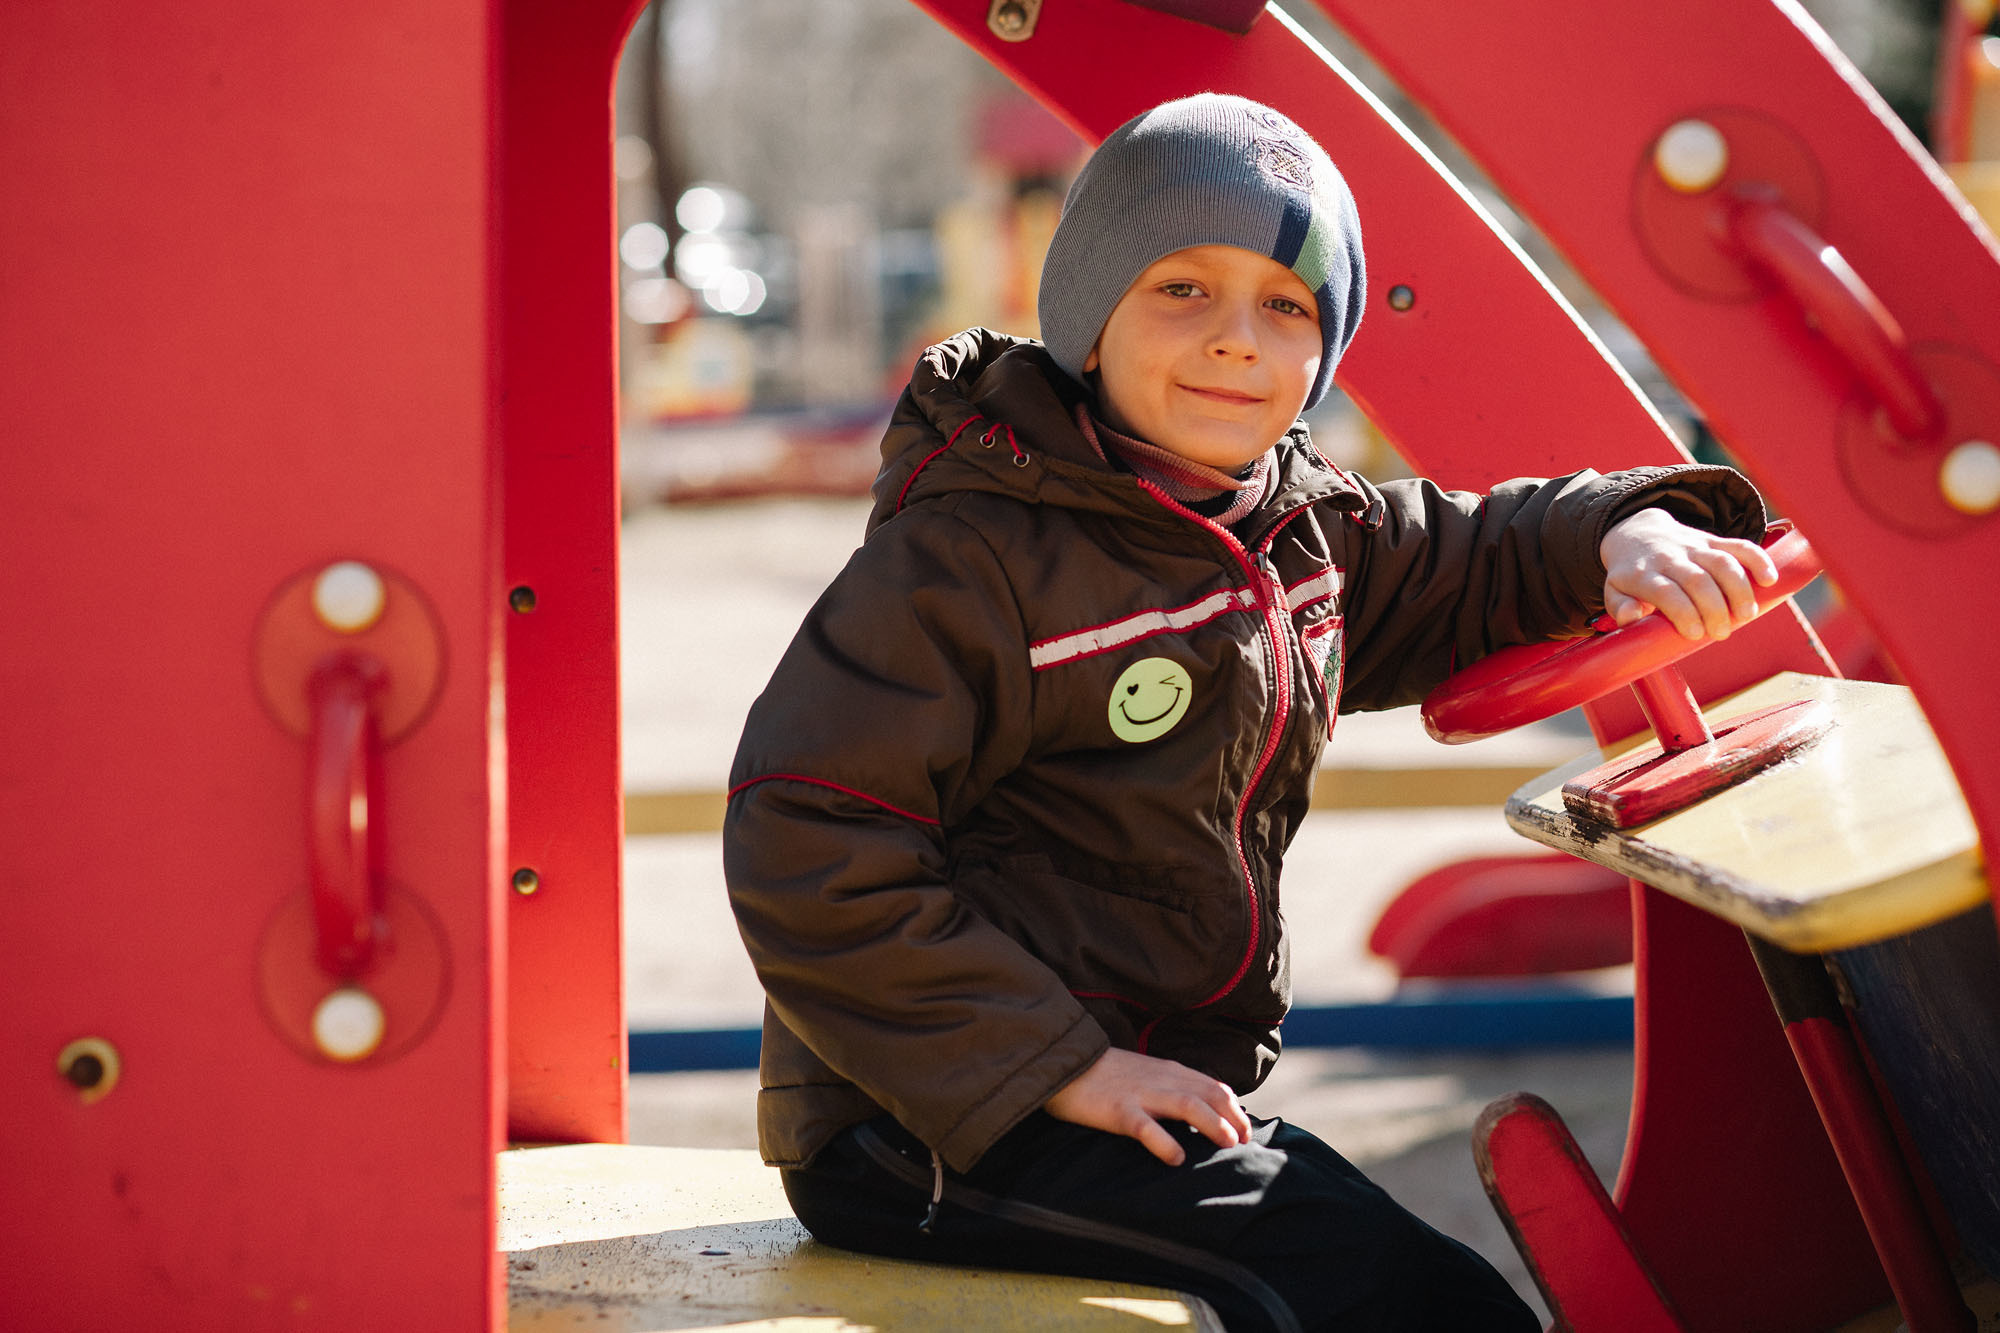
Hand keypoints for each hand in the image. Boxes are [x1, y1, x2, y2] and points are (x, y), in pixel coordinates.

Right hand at [1044, 1047, 1252, 1165]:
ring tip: (1227, 1144)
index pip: (1213, 1085)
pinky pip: (1146, 1127)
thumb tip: (1197, 1108)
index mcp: (1168, 1071)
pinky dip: (1164, 1142)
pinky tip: (1176, 1158)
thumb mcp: (1145, 1072)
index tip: (1245, 1128)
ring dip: (1212, 1124)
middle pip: (1208, 1094)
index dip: (1234, 1107)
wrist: (1064, 1064)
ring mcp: (1141, 1094)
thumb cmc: (1105, 1074)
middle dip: (1233, 1117)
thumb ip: (1170, 1085)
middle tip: (1244, 1141)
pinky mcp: (1118, 1110)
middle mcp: (1161, 1080)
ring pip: (1187, 1106)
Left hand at [1599, 507, 1778, 640]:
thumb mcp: (1614, 591)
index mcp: (1643, 574)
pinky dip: (1758, 560)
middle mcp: (1670, 557)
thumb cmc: (1630, 575)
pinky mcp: (1712, 540)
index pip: (1666, 591)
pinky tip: (1770, 581)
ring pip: (1721, 563)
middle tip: (1721, 634)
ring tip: (1746, 615)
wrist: (1636, 534)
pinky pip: (1738, 545)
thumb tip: (1629, 618)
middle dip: (1714, 609)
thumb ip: (1619, 608)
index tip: (1694, 634)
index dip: (1683, 613)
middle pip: (1698, 580)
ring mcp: (1693, 546)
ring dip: (1739, 590)